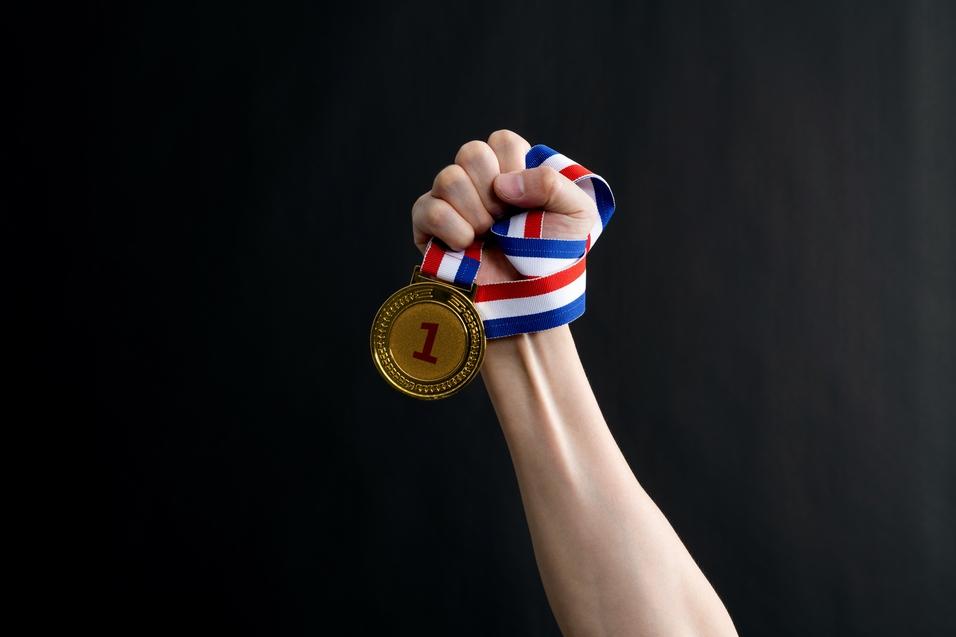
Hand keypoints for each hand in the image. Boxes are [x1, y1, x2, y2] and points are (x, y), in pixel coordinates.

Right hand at [411, 130, 598, 284]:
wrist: (528, 303)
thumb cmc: (553, 259)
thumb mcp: (577, 215)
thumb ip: (552, 182)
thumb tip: (502, 183)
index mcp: (511, 172)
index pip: (501, 141)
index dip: (514, 166)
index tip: (526, 200)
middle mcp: (478, 183)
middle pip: (471, 152)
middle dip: (492, 190)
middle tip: (505, 221)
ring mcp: (450, 205)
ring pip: (448, 178)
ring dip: (476, 213)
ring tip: (489, 237)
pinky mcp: (428, 229)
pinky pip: (427, 209)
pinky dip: (452, 228)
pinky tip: (467, 246)